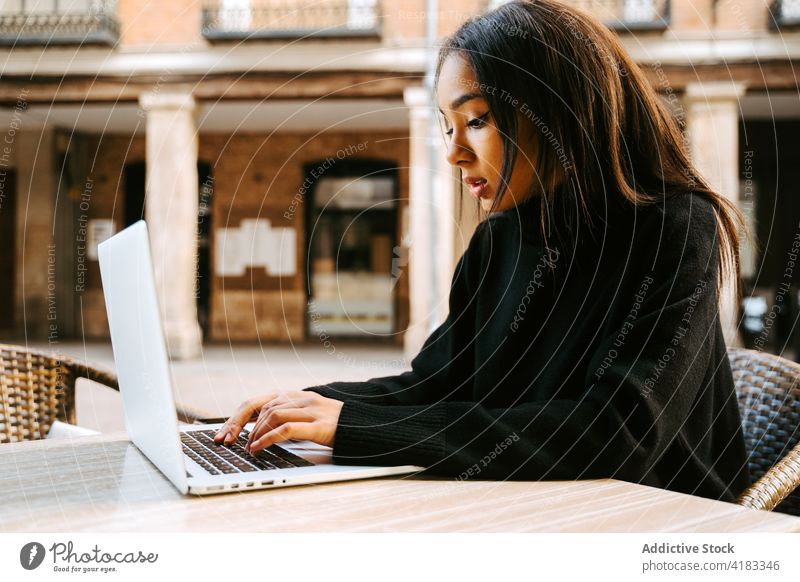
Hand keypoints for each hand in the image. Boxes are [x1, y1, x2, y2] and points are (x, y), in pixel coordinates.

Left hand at [212, 391, 342, 454]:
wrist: (364, 426)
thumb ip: (285, 417)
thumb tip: (255, 433)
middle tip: (230, 444)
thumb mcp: (307, 416)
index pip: (257, 402)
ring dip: (255, 434)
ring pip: (272, 415)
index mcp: (295, 395)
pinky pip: (287, 428)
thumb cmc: (334, 425)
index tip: (223, 435)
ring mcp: (311, 409)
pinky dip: (268, 438)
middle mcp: (301, 397)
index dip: (236, 418)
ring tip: (249, 449)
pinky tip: (260, 449)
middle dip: (240, 426)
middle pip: (261, 407)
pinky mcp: (319, 424)